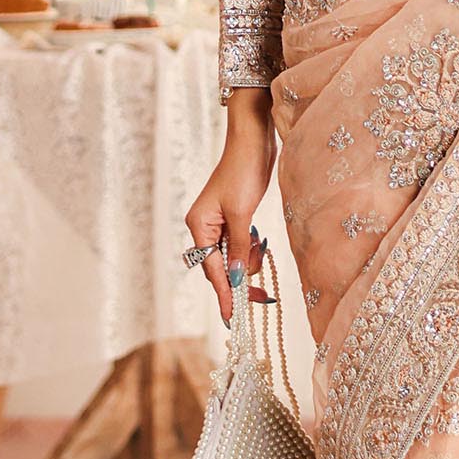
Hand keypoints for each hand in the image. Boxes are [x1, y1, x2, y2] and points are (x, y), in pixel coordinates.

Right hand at [185, 91, 274, 322]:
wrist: (253, 142)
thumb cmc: (244, 172)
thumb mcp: (243, 214)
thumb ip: (239, 249)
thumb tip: (238, 278)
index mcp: (199, 225)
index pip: (211, 269)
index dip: (224, 293)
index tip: (232, 317)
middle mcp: (203, 226)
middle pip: (219, 266)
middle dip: (239, 279)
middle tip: (257, 298)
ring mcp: (217, 222)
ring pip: (232, 257)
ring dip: (248, 261)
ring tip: (259, 251)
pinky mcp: (232, 218)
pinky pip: (239, 244)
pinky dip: (250, 250)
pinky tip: (258, 247)